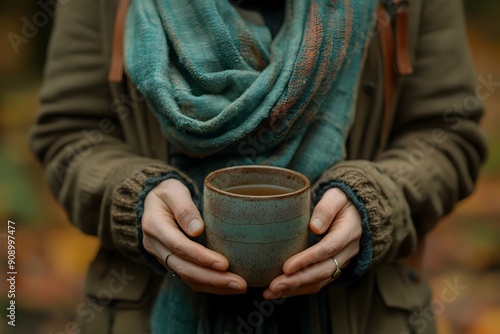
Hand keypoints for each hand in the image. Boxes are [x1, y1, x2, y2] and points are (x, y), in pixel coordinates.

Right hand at [142, 178, 246, 293]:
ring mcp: (163, 257)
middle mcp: (156, 246)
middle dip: (212, 279)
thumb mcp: (173, 191)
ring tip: (239, 287)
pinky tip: (228, 286)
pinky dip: (209, 284)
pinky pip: (189, 278)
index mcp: (155, 226)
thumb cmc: (168, 193)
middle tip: (239, 284)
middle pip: (184, 268)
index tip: (224, 264)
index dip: (201, 257)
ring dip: (213, 285)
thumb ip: (184, 207)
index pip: (179, 246)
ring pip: (187, 278)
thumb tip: (197, 230)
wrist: (154, 202)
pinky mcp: (172, 262)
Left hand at [263, 187, 361, 298]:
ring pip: (320, 280)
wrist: (356, 210)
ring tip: (271, 292)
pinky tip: (280, 291)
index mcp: (349, 231)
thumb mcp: (336, 197)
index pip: (328, 248)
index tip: (286, 267)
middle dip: (298, 280)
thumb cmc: (342, 200)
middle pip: (324, 270)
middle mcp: (348, 250)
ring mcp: (342, 261)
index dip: (307, 259)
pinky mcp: (333, 267)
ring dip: (296, 289)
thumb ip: (326, 209)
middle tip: (274, 285)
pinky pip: (318, 282)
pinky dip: (299, 288)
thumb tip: (315, 226)